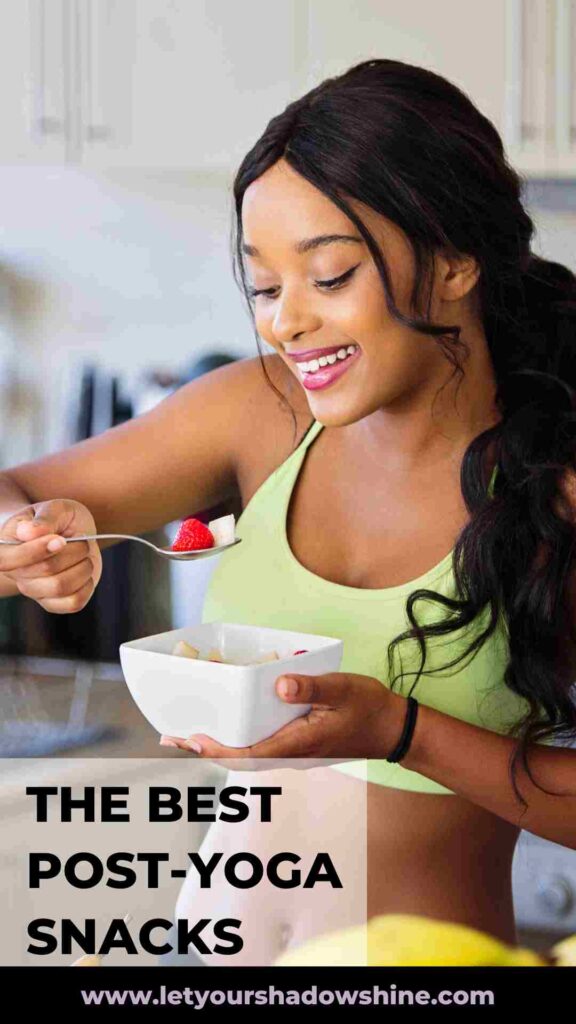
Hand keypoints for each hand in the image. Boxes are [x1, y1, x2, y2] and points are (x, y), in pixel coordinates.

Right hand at [0, 499, 101, 613]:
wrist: (69, 533)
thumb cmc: (57, 519)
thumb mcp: (54, 508)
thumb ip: (44, 518)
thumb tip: (28, 533)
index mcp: (6, 549)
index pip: (7, 561)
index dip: (36, 551)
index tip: (61, 539)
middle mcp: (17, 574)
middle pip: (46, 570)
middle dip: (73, 550)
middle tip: (81, 539)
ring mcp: (35, 591)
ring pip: (61, 587)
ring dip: (82, 567)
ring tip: (84, 554)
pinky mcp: (55, 603)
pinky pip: (73, 603)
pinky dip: (87, 585)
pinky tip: (85, 570)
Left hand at [159, 671, 407, 767]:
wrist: (393, 730)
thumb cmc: (369, 708)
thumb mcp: (343, 689)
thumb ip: (312, 687)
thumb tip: (281, 684)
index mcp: (298, 745)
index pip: (249, 754)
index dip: (218, 750)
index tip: (194, 740)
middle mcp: (291, 755)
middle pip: (240, 759)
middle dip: (206, 750)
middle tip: (173, 738)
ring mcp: (294, 754)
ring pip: (248, 756)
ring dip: (218, 748)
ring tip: (189, 735)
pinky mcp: (297, 747)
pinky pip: (260, 749)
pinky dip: (237, 742)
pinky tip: (228, 727)